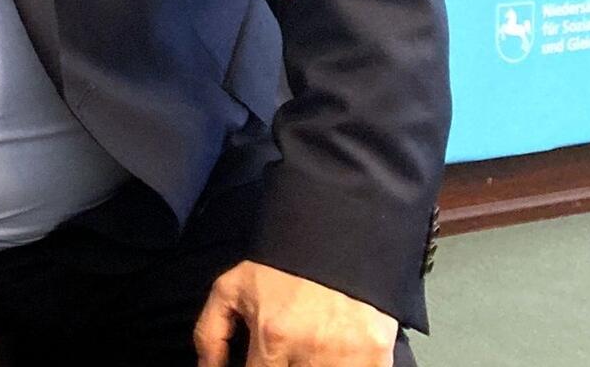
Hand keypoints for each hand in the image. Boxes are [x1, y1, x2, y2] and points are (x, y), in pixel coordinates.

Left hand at [194, 260, 396, 366]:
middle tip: (281, 356)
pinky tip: (334, 356)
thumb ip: (210, 335)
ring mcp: (350, 356)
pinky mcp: (379, 355)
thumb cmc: (280, 266)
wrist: (338, 235)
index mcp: (273, 338)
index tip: (256, 365)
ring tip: (307, 353)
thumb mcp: (231, 290)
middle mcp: (312, 352)